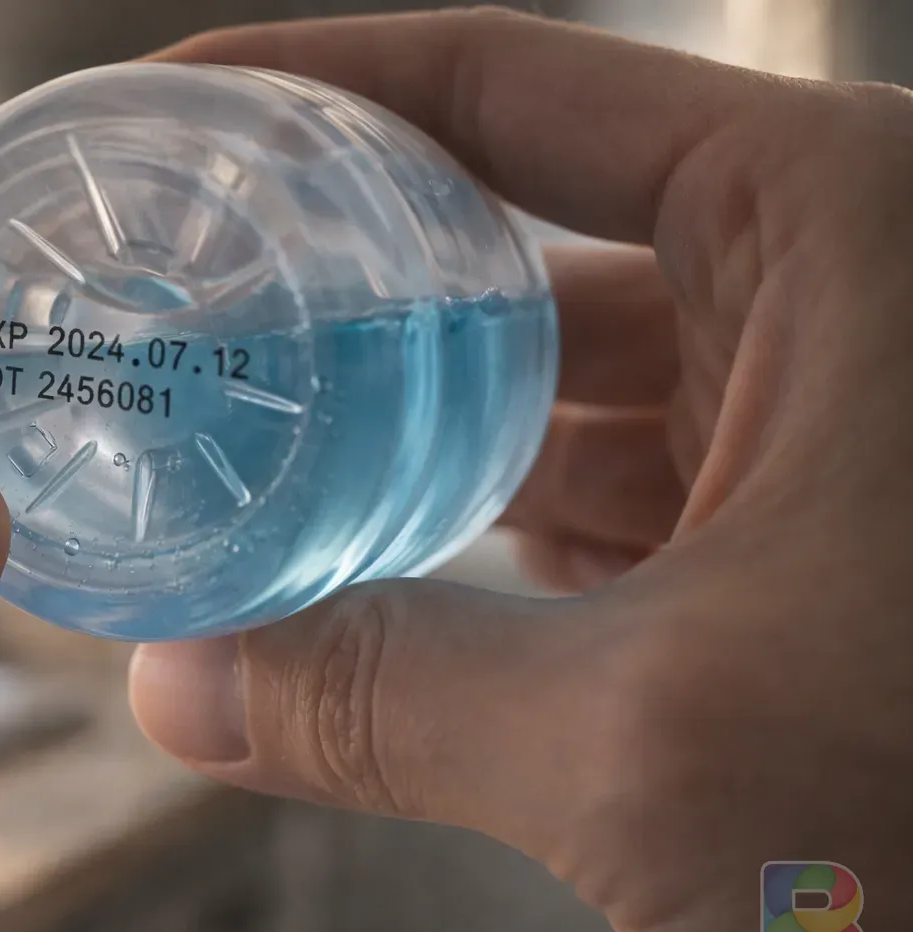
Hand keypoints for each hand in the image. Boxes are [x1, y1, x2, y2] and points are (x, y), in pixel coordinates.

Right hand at [132, 10, 912, 931]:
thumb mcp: (658, 749)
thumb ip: (391, 699)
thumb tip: (180, 686)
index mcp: (844, 233)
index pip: (524, 94)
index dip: (324, 93)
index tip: (177, 111)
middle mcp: (842, 302)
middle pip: (526, 249)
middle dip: (350, 295)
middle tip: (191, 317)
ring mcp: (826, 432)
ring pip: (559, 395)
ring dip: (410, 437)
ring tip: (253, 455)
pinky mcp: (806, 553)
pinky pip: (606, 498)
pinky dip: (488, 533)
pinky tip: (382, 568)